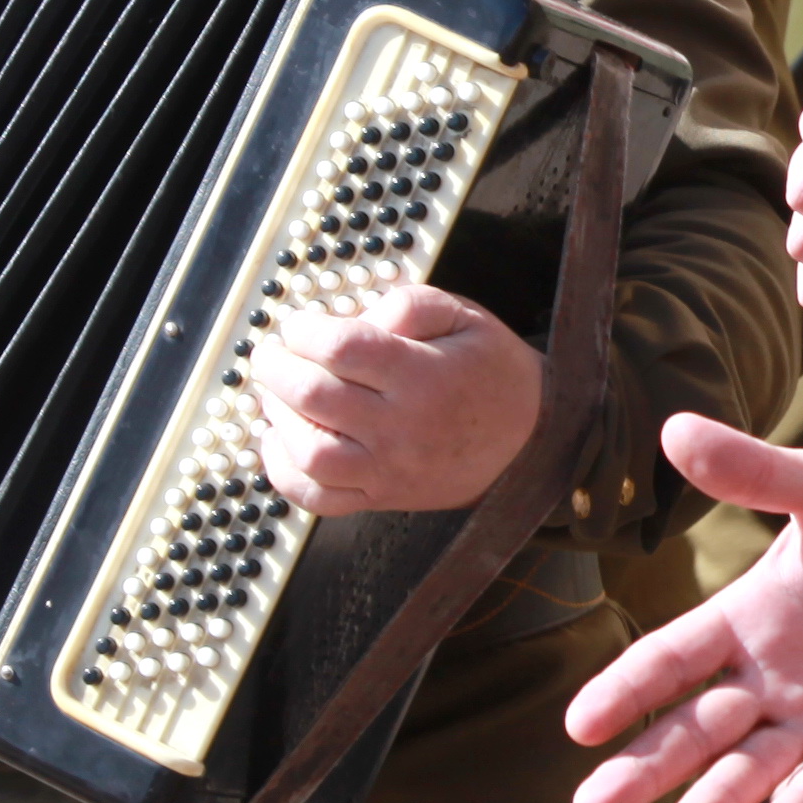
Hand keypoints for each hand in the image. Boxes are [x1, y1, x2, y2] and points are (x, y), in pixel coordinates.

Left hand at [253, 286, 543, 515]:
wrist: (533, 441)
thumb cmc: (492, 372)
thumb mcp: (464, 316)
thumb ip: (407, 305)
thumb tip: (351, 319)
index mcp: (423, 375)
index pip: (342, 347)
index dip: (305, 330)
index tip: (298, 325)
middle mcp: (403, 427)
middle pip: (314, 396)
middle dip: (276, 368)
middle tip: (269, 354)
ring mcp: (390, 469)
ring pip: (309, 452)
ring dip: (277, 417)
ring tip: (275, 395)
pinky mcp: (383, 497)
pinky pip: (319, 498)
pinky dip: (284, 472)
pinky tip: (278, 441)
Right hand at [566, 416, 802, 802]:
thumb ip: (755, 471)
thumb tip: (674, 428)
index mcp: (740, 622)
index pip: (667, 662)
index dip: (625, 692)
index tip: (580, 726)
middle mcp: (766, 682)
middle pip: (692, 733)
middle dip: (644, 771)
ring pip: (752, 768)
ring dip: (717, 799)